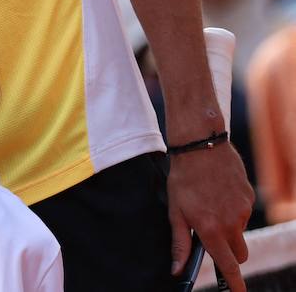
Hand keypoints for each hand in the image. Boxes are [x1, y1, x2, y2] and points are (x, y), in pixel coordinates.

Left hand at [167, 143, 252, 290]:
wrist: (200, 145)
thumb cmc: (183, 178)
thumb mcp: (175, 211)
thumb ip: (179, 242)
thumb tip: (177, 269)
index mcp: (212, 229)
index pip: (228, 265)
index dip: (234, 284)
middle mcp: (232, 223)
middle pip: (239, 254)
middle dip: (229, 254)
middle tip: (212, 238)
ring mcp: (243, 210)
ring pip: (240, 231)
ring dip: (228, 228)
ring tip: (208, 204)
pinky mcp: (249, 197)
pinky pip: (243, 213)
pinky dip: (232, 210)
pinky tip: (217, 192)